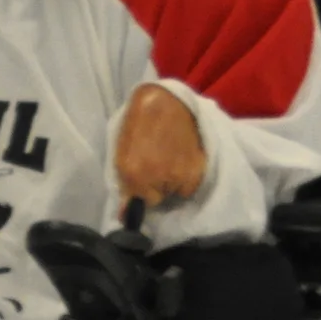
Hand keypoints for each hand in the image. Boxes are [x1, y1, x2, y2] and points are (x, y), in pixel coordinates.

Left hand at [115, 83, 205, 209]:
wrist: (167, 101)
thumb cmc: (138, 126)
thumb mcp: (121, 156)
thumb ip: (124, 187)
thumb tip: (126, 217)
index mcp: (133, 174)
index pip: (138, 208)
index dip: (140, 196)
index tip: (142, 186)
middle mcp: (158, 179)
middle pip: (159, 201)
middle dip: (157, 189)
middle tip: (157, 164)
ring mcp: (181, 175)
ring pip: (176, 194)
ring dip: (173, 183)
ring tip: (170, 158)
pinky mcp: (199, 170)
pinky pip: (191, 187)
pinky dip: (188, 177)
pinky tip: (183, 158)